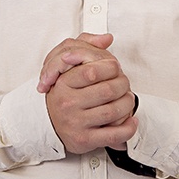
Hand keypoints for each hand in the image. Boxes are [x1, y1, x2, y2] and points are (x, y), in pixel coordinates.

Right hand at [39, 33, 136, 153]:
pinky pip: (113, 135)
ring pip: (113, 111)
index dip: (111, 67)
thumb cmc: (62, 94)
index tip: (115, 68)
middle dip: (123, 85)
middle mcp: (68, 104)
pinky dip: (128, 127)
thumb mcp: (66, 66)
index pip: (93, 71)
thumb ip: (85, 46)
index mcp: (63, 84)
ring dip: (127, 104)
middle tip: (124, 84)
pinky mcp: (85, 140)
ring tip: (127, 99)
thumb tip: (106, 38)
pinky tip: (131, 120)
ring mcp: (76, 123)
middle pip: (108, 90)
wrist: (47, 123)